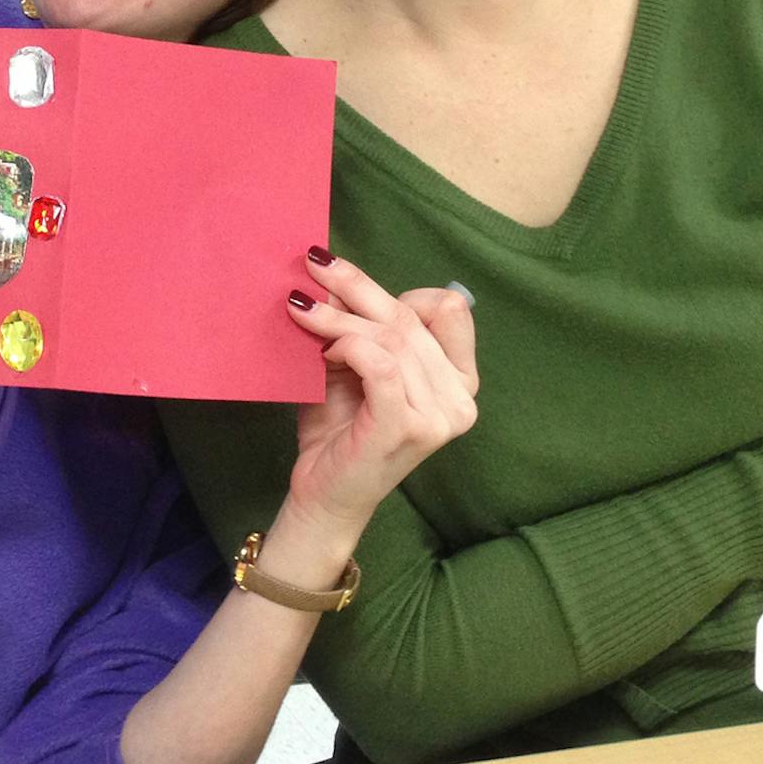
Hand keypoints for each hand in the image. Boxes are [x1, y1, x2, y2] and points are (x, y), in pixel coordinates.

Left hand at [282, 251, 478, 537]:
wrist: (325, 495)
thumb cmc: (341, 429)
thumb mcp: (357, 365)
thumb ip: (361, 325)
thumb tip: (333, 272)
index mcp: (460, 379)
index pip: (450, 309)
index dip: (401, 291)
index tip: (352, 285)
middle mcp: (460, 399)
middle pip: (410, 318)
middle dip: (355, 288)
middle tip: (312, 268)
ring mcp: (437, 417)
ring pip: (391, 339)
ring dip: (339, 319)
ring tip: (302, 314)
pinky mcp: (404, 428)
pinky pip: (381, 365)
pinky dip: (348, 346)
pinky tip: (325, 352)